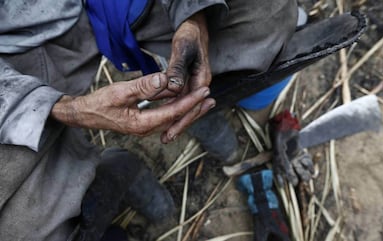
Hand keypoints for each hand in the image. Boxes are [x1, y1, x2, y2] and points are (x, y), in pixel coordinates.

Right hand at [50, 73, 213, 139]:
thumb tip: (165, 80)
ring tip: (205, 102)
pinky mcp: (144, 122)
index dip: (190, 101)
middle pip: (177, 119)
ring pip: (173, 119)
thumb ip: (143, 87)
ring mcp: (146, 127)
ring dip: (189, 110)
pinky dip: (177, 109)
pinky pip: (166, 116)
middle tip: (211, 98)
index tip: (204, 91)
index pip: (173, 112)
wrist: (85, 115)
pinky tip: (184, 102)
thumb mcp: (120, 92)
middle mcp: (147, 129)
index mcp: (142, 123)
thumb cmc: (99, 103)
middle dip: (195, 109)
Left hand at [159, 11, 213, 142]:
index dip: (180, 119)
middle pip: (190, 109)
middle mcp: (201, 84)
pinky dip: (175, 108)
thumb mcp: (182, 49)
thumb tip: (172, 87)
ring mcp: (196, 84)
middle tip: (166, 139)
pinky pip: (183, 99)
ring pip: (186, 106)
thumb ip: (177, 69)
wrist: (197, 27)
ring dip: (177, 120)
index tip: (170, 132)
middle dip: (179, 125)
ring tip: (166, 134)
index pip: (191, 104)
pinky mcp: (190, 82)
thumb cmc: (190, 35)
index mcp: (202, 78)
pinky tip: (168, 116)